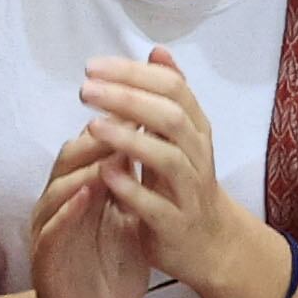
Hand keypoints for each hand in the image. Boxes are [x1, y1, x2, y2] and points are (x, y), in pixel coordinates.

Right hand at [30, 126, 154, 297]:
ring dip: (84, 168)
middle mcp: (61, 204)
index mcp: (82, 192)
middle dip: (98, 135)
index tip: (144, 102)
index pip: (93, 147)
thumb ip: (135, 184)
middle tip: (126, 116)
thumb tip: (155, 140)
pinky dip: (68, 210)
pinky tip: (86, 196)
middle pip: (72, 158)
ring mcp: (49, 230)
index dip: (116, 123)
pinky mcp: (45, 260)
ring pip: (59, 187)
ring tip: (109, 150)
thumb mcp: (129, 220)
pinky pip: (53, 229)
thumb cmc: (109, 271)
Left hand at [79, 50, 280, 297]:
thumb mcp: (181, 137)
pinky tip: (104, 173)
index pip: (172, 88)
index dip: (134, 73)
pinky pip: (156, 206)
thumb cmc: (185, 183)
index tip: (93, 66)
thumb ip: (169, 96)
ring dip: (129, 139)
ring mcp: (189, 192)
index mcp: (195, 129)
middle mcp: (197, 155)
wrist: (211, 245)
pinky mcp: (176, 226)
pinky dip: (131, 188)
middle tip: (86, 89)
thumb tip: (157, 51)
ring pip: (167, 158)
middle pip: (170, 117)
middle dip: (127, 99)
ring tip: (92, 126)